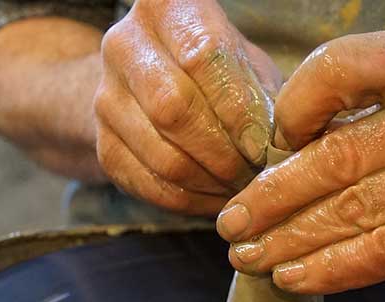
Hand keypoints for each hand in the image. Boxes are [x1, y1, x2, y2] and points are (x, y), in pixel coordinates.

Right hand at [94, 0, 281, 214]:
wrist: (154, 86)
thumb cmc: (218, 73)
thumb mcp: (246, 66)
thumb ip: (263, 95)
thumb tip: (280, 143)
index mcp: (165, 9)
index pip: (201, 56)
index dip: (238, 108)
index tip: (264, 145)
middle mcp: (124, 45)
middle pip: (173, 109)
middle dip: (224, 152)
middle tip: (255, 173)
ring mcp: (105, 98)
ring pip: (163, 157)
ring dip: (212, 182)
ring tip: (242, 187)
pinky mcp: (104, 148)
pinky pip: (153, 187)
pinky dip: (194, 201)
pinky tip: (217, 196)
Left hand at [215, 30, 384, 292]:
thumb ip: (380, 101)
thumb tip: (289, 152)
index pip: (338, 69)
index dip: (290, 108)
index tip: (266, 146)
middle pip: (337, 156)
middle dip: (272, 196)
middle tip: (231, 220)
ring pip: (357, 211)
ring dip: (293, 241)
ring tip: (251, 256)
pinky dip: (335, 269)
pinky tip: (299, 277)